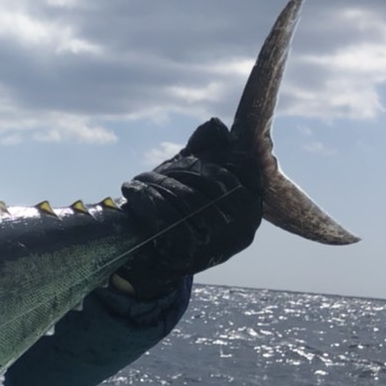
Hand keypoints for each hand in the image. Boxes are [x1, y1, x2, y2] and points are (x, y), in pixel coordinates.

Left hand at [113, 118, 261, 299]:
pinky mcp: (190, 252)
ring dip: (158, 185)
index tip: (193, 154)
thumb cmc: (179, 211)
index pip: (246, 168)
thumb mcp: (195, 177)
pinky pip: (167, 216)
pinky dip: (146, 200)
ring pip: (188, 197)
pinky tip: (133, 194)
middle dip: (181, 171)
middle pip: (214, 181)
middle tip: (153, 174)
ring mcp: (219, 240)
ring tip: (139, 183)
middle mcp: (243, 224)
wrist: (155, 259)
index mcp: (252, 205)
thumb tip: (216, 126)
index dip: (220, 155)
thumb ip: (207, 150)